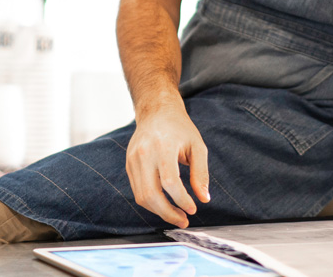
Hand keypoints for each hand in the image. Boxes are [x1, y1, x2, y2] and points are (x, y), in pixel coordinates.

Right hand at [126, 103, 210, 227]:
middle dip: (168, 213)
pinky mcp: (128, 165)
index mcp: (163, 146)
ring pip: (141, 196)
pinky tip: (165, 204)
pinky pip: (137, 191)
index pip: (169, 182)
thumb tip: (204, 199)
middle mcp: (144, 154)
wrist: (156, 112)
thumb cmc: (180, 128)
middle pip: (151, 194)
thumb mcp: (198, 146)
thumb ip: (200, 173)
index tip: (193, 208)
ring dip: (159, 211)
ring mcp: (133, 160)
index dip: (181, 200)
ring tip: (176, 215)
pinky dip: (151, 203)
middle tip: (183, 220)